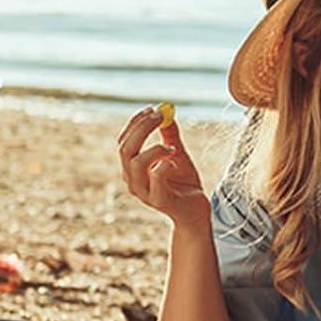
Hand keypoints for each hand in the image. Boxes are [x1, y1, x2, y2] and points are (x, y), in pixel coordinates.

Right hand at [118, 107, 208, 227]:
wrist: (196, 211)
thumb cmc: (184, 184)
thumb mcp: (178, 155)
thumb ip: (171, 136)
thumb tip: (167, 113)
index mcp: (133, 168)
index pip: (124, 141)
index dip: (135, 123)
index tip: (151, 109)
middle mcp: (133, 180)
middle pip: (125, 149)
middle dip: (141, 129)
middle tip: (160, 116)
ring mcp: (144, 192)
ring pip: (135, 163)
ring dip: (154, 148)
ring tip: (172, 147)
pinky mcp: (159, 201)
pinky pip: (156, 177)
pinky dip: (165, 164)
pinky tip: (175, 163)